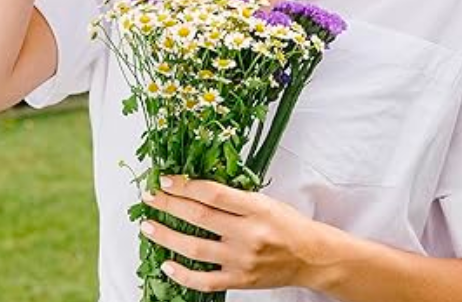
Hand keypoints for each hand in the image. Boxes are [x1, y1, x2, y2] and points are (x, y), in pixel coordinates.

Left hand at [139, 175, 328, 293]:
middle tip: (149, 197)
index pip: (211, 193)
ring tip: (148, 225)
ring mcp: (243, 259)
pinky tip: (167, 264)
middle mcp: (249, 234)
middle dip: (168, 205)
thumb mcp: (264, 201)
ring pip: (194, 248)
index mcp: (256, 208)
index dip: (183, 185)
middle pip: (198, 216)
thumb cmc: (288, 225)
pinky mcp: (241, 280)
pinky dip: (182, 274)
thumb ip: (232, 197)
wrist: (313, 257)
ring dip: (166, 236)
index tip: (165, 180)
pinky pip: (205, 281)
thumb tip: (191, 186)